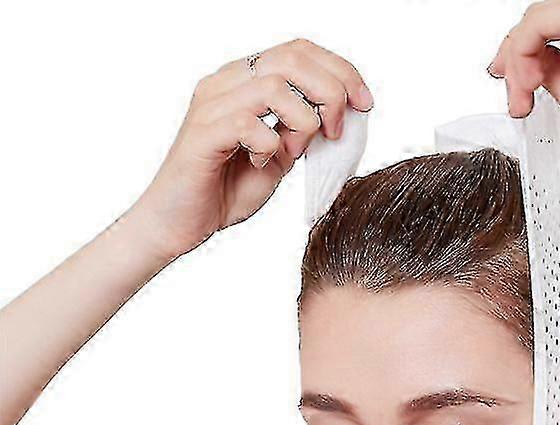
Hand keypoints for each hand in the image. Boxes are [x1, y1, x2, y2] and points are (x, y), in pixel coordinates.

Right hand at [133, 38, 373, 261]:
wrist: (180, 223)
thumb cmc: (225, 190)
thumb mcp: (280, 157)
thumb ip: (302, 132)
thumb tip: (338, 116)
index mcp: (245, 82)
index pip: (299, 51)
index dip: (340, 70)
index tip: (364, 104)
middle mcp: (226, 83)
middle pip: (293, 58)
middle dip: (331, 92)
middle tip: (337, 131)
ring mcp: (212, 105)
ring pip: (276, 87)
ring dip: (302, 122)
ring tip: (293, 152)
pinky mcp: (203, 133)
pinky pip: (251, 125)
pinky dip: (270, 147)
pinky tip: (260, 164)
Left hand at [487, 0, 559, 188]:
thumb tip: (535, 65)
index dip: (532, 49)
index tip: (518, 84)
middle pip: (554, 13)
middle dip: (519, 53)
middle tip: (515, 95)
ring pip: (543, 14)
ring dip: (519, 57)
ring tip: (522, 101)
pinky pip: (540, 18)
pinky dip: (521, 53)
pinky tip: (527, 87)